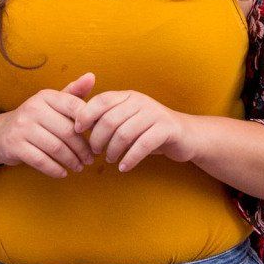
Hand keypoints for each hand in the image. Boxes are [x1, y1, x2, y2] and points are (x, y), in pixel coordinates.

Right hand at [0, 74, 96, 177]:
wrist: (2, 133)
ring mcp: (22, 127)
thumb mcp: (53, 104)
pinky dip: (55, 169)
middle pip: (67, 131)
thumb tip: (92, 76)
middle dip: (83, 148)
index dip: (89, 122)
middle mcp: (32, 108)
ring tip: (80, 166)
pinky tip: (64, 173)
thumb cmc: (37, 118)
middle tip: (91, 159)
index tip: (98, 135)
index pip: (74, 106)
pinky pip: (41, 161)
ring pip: (56, 148)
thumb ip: (73, 93)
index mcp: (45, 96)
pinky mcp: (14, 145)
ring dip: (71, 160)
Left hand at [74, 90, 191, 172]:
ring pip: (124, 134)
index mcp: (128, 96)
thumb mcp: (128, 118)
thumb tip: (77, 126)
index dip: (86, 114)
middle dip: (97, 138)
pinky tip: (124, 167)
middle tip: (94, 151)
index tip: (77, 130)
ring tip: (110, 160)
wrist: (185, 135)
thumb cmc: (148, 130)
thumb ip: (107, 118)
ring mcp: (155, 114)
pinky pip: (143, 145)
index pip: (101, 100)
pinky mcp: (167, 129)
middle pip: (110, 120)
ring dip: (113, 150)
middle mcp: (141, 101)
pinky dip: (130, 159)